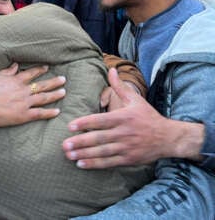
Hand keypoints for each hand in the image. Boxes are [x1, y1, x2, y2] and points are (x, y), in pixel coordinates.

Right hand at [0, 63, 65, 126]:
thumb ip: (6, 71)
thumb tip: (16, 65)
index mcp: (15, 80)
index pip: (31, 73)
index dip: (40, 70)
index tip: (47, 67)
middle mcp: (23, 90)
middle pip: (42, 85)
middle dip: (54, 82)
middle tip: (63, 79)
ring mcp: (24, 103)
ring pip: (44, 98)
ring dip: (55, 95)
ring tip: (64, 92)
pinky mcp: (23, 115)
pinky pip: (40, 113)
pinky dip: (49, 112)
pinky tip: (57, 111)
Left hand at [62, 68, 177, 168]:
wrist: (169, 137)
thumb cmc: (148, 116)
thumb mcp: (135, 100)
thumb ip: (119, 86)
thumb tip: (111, 69)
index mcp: (123, 117)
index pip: (101, 120)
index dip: (85, 123)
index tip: (70, 126)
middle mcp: (124, 133)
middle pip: (99, 138)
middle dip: (80, 142)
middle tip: (64, 145)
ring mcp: (126, 147)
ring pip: (102, 152)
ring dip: (85, 154)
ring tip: (69, 155)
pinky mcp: (128, 159)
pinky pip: (109, 162)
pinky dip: (95, 164)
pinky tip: (81, 164)